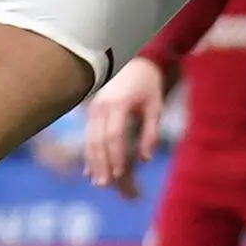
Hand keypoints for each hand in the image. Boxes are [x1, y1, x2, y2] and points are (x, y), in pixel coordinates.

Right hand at [82, 56, 169, 197]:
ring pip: (89, 140)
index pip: (114, 135)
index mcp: (118, 104)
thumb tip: (146, 159)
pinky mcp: (92, 112)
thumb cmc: (149, 84)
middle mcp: (101, 107)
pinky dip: (90, 154)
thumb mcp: (156, 106)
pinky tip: (91, 170)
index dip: (115, 156)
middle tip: (105, 185)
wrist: (136, 60)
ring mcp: (93, 109)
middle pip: (97, 141)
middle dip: (101, 164)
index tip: (119, 174)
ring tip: (98, 182)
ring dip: (93, 162)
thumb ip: (151, 132)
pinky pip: (89, 136)